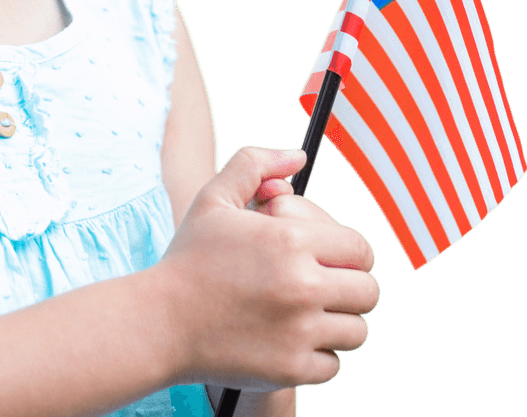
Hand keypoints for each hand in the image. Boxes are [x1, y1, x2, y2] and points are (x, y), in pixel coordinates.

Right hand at [151, 146, 378, 391]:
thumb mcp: (214, 198)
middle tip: (322, 286)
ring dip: (337, 322)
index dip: (350, 252)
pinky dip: (317, 355)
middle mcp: (301, 285)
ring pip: (357, 331)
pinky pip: (333, 364)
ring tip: (306, 313)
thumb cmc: (189, 257)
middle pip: (368, 291)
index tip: (331, 258)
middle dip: (350, 287)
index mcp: (289, 240)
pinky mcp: (291, 369)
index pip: (360, 248)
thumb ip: (256, 165)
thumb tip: (298, 156)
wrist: (159, 322)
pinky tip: (290, 339)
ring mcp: (298, 331)